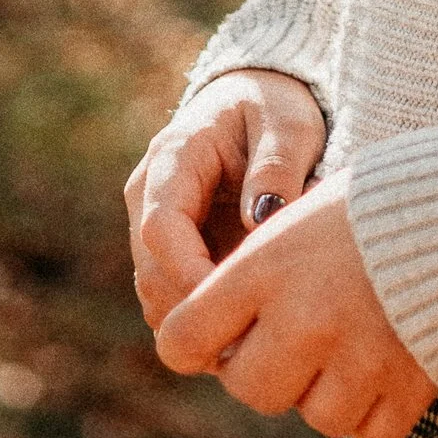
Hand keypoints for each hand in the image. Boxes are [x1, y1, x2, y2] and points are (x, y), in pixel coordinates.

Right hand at [125, 68, 326, 330]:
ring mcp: (153, 228)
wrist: (256, 102)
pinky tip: (250, 326)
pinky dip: (204, 319)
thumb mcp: (288, 124)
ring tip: (257, 335)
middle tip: (254, 335)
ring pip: (158, 297)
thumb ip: (277, 166)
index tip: (234, 300)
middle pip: (152, 274)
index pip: (159, 229)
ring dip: (199, 321)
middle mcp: (149, 196)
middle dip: (196, 309)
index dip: (190, 273)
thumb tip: (259, 219)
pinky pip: (175, 300)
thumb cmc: (274, 109)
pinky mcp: (170, 253)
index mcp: (172, 158)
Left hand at [154, 165, 436, 437]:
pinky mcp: (409, 388)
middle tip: (302, 335)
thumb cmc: (388, 199)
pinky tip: (391, 363)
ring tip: (358, 339)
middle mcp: (304, 319)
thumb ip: (258, 275)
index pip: (183, 338)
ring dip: (328, 390)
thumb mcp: (305, 216)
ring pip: (313, 415)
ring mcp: (358, 360)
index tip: (221, 333)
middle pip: (249, 388)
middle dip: (267, 369)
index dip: (198, 341)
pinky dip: (376, 411)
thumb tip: (221, 334)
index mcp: (268, 267)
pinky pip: (369, 435)